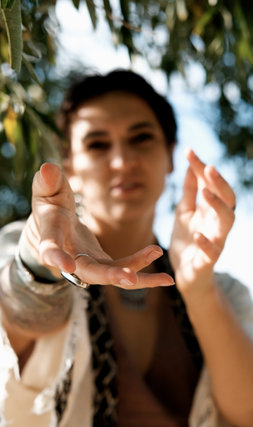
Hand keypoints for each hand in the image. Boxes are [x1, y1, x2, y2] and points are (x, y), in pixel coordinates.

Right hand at [25, 163, 173, 287]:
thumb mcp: (47, 191)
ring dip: (137, 276)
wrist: (55, 227)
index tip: (66, 265)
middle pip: (89, 271)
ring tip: (165, 278)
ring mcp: (88, 264)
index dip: (57, 257)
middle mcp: (70, 258)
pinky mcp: (103, 264)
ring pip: (112, 275)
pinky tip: (166, 278)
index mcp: (52, 238)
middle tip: (129, 279)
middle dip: (109, 275)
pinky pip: (124, 270)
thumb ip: (47, 182)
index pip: (51, 249)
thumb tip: (47, 168)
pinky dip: (143, 272)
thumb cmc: (50, 205)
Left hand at [170, 149, 235, 295]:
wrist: (186, 273)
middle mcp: (217, 223)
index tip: (189, 152)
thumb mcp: (185, 211)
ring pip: (226, 222)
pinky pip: (212, 252)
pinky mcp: (208, 261)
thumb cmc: (188, 240)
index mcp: (211, 210)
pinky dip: (206, 243)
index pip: (211, 185)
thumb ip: (189, 191)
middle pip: (227, 200)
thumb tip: (192, 164)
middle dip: (219, 183)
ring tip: (206, 193)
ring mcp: (215, 241)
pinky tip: (198, 234)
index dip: (202, 168)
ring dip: (218, 207)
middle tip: (209, 168)